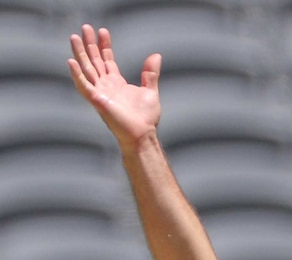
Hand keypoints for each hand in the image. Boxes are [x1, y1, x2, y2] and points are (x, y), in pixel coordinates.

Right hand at [68, 24, 161, 150]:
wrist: (143, 134)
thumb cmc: (145, 118)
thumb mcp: (150, 91)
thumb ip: (150, 74)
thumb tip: (156, 56)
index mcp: (116, 82)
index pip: (107, 60)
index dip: (104, 45)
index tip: (102, 31)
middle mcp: (105, 86)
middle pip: (94, 61)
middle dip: (89, 44)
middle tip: (85, 28)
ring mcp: (100, 92)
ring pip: (86, 69)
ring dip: (79, 54)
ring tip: (74, 37)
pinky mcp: (97, 101)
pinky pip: (84, 86)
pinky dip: (77, 75)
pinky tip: (72, 62)